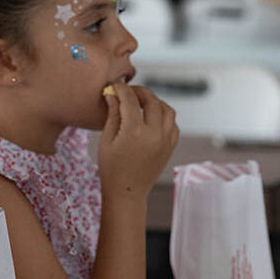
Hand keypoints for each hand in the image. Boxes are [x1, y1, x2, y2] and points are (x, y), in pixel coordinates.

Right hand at [98, 82, 178, 196]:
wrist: (127, 193)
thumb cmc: (111, 168)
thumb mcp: (107, 140)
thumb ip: (113, 114)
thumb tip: (113, 94)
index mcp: (135, 132)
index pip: (130, 99)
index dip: (121, 89)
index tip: (114, 86)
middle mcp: (154, 134)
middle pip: (151, 100)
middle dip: (139, 91)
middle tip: (128, 91)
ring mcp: (166, 141)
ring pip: (167, 109)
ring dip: (155, 102)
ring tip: (141, 103)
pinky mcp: (171, 147)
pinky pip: (173, 124)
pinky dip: (164, 116)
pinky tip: (151, 118)